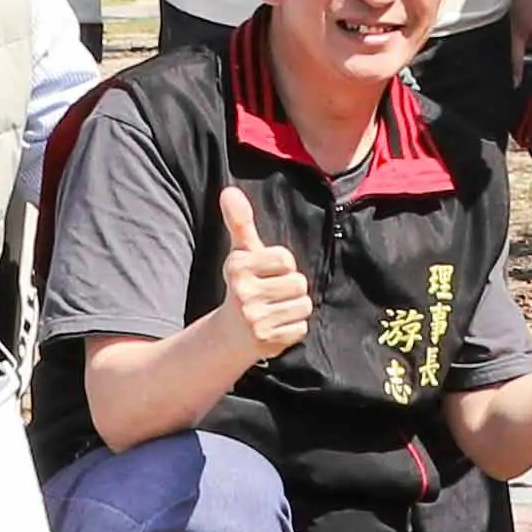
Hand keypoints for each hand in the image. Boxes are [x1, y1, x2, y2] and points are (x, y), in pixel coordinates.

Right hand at [213, 181, 312, 360]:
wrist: (230, 334)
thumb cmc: (243, 284)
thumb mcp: (241, 253)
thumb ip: (239, 222)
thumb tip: (229, 190)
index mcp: (237, 266)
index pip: (286, 259)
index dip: (283, 266)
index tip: (266, 273)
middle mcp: (243, 292)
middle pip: (298, 283)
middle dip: (291, 288)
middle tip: (272, 295)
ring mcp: (254, 318)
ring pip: (303, 305)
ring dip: (294, 308)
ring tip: (274, 310)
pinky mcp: (267, 340)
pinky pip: (301, 327)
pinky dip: (292, 328)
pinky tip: (275, 327)